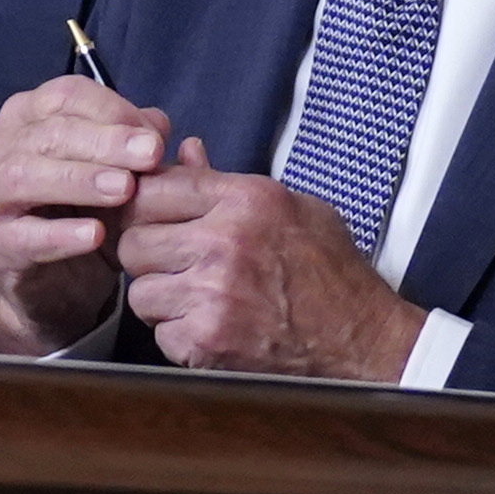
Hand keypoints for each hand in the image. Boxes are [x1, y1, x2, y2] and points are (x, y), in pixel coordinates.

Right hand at [0, 77, 173, 353]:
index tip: (155, 137)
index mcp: (27, 116)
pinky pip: (19, 236)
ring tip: (125, 190)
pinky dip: (58, 235)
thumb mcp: (119, 173)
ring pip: (23, 176)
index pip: (64, 96)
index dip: (112, 110)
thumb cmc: (86, 211)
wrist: (58, 284)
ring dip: (79, 180)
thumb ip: (137, 145)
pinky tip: (95, 234)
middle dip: (104, 142)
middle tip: (150, 155)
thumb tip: (158, 125)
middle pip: (48, 132)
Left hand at [121, 158, 426, 380]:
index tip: (152, 221)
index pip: (153, 190)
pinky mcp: (207, 341)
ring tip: (198, 299)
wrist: (361, 339)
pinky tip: (212, 326)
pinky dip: (180, 334)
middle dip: (148, 255)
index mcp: (246, 200)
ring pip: (140, 292)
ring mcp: (213, 294)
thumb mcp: (290, 207)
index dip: (145, 207)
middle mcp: (224, 242)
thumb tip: (186, 152)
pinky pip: (160, 333)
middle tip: (175, 265)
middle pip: (133, 241)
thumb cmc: (331, 271)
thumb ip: (227, 183)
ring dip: (163, 298)